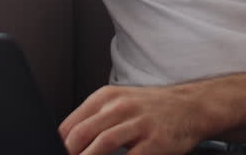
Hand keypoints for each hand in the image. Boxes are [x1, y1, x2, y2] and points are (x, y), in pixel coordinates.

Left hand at [59, 84, 208, 154]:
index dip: (59, 145)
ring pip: (102, 144)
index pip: (71, 124)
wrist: (191, 107)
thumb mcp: (119, 103)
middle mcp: (121, 106)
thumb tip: (67, 142)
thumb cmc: (151, 108)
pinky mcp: (155, 141)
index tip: (54, 153)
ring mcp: (139, 123)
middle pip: (82, 134)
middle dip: (70, 153)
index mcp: (106, 97)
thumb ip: (93, 120)